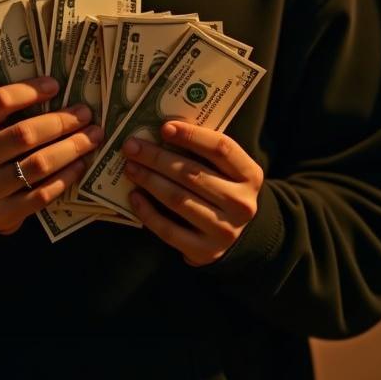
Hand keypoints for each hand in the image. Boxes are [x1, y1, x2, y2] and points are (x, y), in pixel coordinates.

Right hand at [0, 77, 105, 235]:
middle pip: (24, 134)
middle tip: (85, 114)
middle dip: (61, 122)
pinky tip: (80, 164)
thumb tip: (56, 90)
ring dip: (71, 148)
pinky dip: (66, 177)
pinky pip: (42, 194)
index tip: (55, 85)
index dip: (30, 91)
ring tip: (92, 137)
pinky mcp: (0, 216)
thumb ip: (7, 113)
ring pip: (38, 165)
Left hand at [121, 121, 263, 266]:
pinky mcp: (204, 252)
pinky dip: (147, 212)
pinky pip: (169, 230)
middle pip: (193, 174)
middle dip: (157, 158)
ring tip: (130, 167)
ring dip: (149, 181)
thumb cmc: (222, 189)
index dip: (191, 136)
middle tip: (132, 147)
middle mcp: (241, 204)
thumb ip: (203, 151)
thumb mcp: (225, 169)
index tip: (164, 128)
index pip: (221, 148)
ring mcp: (224, 231)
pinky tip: (134, 196)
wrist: (235, 233)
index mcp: (249, 175)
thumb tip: (161, 131)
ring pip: (178, 200)